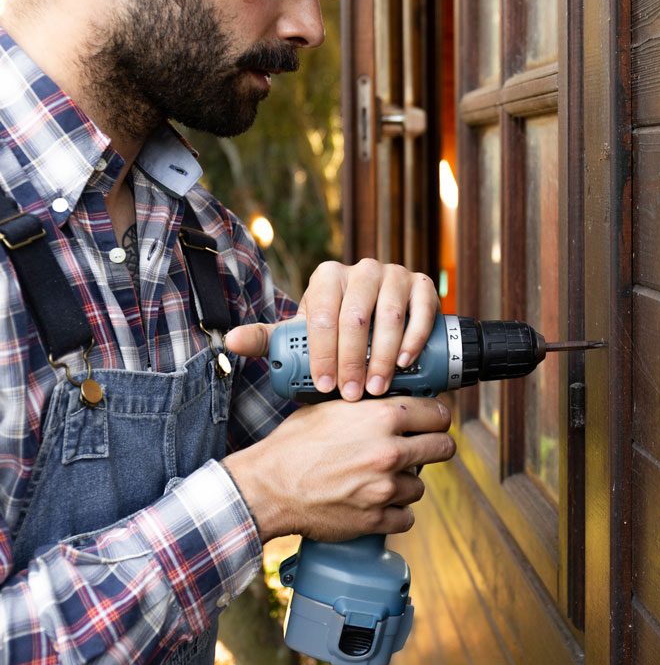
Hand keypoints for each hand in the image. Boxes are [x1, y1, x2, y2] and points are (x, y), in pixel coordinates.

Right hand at [222, 396, 454, 542]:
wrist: (268, 487)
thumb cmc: (293, 446)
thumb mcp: (331, 408)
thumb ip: (368, 407)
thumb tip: (393, 403)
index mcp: (382, 417)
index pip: (438, 415)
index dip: (437, 419)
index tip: (434, 424)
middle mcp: (390, 451)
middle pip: (443, 448)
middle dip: (434, 447)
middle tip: (421, 450)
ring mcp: (385, 488)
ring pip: (420, 486)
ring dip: (405, 484)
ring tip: (379, 480)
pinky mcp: (377, 518)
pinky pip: (406, 517)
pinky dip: (394, 513)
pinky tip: (376, 504)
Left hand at [226, 259, 439, 400]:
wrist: (379, 319)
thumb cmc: (336, 332)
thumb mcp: (301, 334)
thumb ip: (269, 339)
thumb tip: (230, 342)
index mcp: (327, 277)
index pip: (321, 316)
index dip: (322, 353)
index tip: (325, 386)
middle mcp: (362, 269)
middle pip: (355, 317)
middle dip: (353, 360)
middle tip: (353, 394)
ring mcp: (395, 274)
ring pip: (389, 314)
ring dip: (383, 355)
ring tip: (378, 387)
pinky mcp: (423, 284)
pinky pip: (421, 309)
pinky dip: (414, 337)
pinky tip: (406, 361)